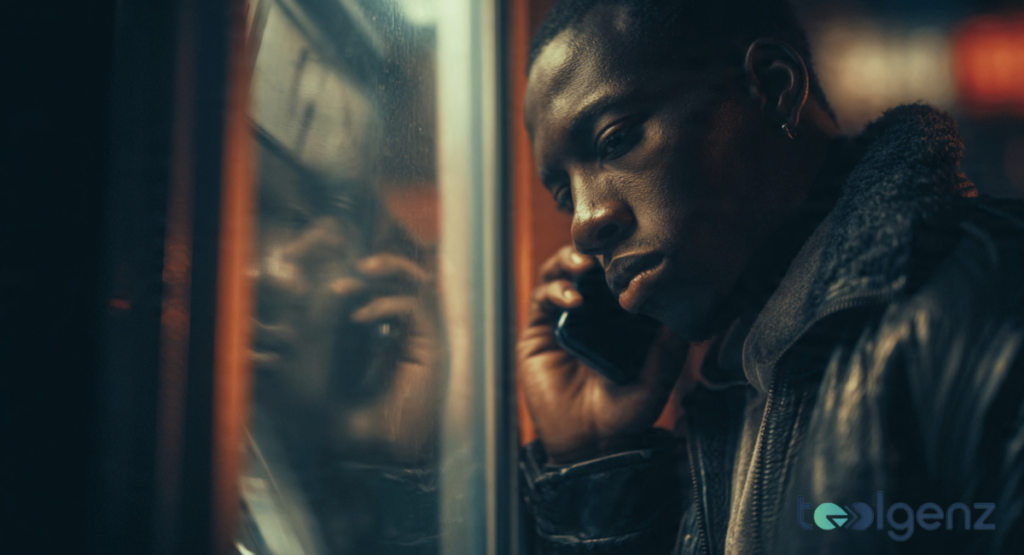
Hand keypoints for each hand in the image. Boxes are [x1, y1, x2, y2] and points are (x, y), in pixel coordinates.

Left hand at [329, 253, 441, 463]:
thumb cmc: (361, 425)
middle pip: (410, 284)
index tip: (335, 287)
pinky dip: (386, 305)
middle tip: (358, 267)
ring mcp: (423, 339)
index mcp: (394, 339)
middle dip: (386, 267)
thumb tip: (284, 337)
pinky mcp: (430, 347)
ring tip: (366, 269)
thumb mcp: (330, 380)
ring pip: (420, 286)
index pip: (389, 295)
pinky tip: (361, 317)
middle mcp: (412, 334)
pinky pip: (413, 310)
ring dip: (394, 270)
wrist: (387, 453)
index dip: (364, 285)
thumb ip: (315, 360)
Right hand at [517, 246, 690, 463]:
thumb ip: (671, 344)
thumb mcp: (659, 375)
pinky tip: (574, 300)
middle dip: (591, 252)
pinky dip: (556, 291)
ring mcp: (562, 320)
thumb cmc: (627, 413)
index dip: (620, 258)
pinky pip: (541, 299)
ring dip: (569, 263)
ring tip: (584, 266)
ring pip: (560, 275)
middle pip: (586, 268)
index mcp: (618, 318)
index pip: (616, 275)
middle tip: (602, 249)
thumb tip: (687, 306)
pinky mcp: (538, 331)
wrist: (592, 444)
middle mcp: (589, 314)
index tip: (634, 247)